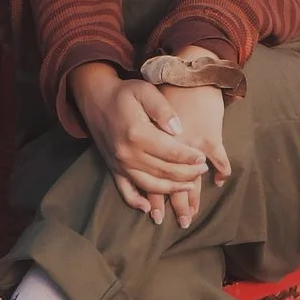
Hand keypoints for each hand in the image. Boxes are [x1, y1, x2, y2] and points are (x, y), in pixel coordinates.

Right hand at [68, 63, 208, 219]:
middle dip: (186, 173)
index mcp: (137, 133)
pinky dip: (135, 201)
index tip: (203, 158)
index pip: (171, 152)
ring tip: (189, 186)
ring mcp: (119, 163)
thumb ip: (163, 109)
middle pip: (163, 171)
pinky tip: (147, 208)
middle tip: (202, 171)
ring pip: (149, 184)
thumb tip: (178, 129)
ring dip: (171, 189)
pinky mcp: (112, 168)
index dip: (189, 157)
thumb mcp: (145, 91)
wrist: (95, 98)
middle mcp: (127, 153)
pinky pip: (124, 190)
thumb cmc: (124, 93)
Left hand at [155, 84, 231, 226]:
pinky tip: (220, 180)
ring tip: (192, 214)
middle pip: (173, 182)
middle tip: (182, 223)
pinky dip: (222, 170)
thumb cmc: (164, 91)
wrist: (186, 72)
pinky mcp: (210, 136)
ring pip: (192, 177)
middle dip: (178, 205)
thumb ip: (142, 139)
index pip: (153, 176)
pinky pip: (220, 159)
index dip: (157, 198)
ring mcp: (193, 143)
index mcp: (151, 143)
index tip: (157, 216)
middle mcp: (172, 147)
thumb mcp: (142, 111)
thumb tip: (144, 163)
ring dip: (194, 196)